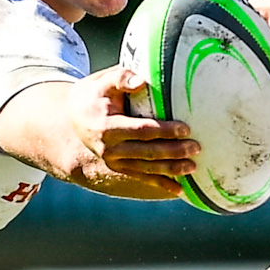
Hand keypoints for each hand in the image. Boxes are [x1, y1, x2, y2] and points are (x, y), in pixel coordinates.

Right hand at [69, 67, 198, 198]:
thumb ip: (121, 78)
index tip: (185, 128)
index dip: (164, 130)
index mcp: (107, 127)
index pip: (142, 130)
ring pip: (147, 168)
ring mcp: (114, 161)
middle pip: (148, 152)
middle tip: (197, 147)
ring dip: (171, 170)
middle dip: (174, 152)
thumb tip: (141, 81)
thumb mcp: (102, 81)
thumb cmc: (94, 94)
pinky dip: (161, 185)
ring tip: (193, 167)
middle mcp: (110, 149)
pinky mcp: (119, 168)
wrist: (73, 116)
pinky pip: (142, 178)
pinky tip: (179, 191)